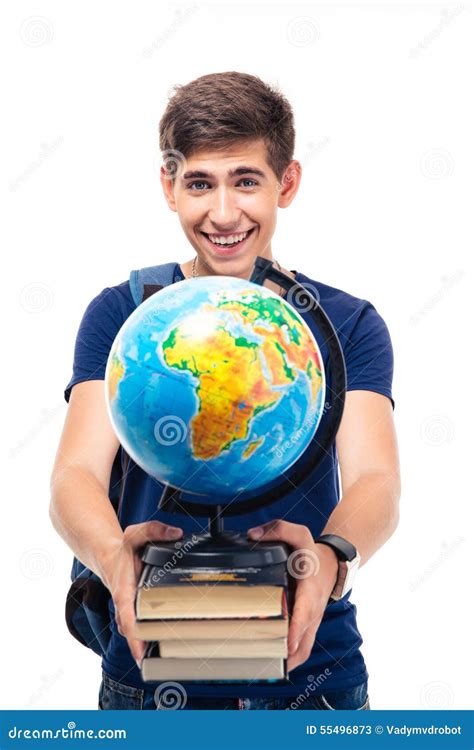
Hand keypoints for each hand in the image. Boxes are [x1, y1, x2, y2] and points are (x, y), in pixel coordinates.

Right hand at [104, 520, 182, 665]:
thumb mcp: (135, 534)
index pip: (128, 619)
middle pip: (135, 634)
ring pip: (140, 634)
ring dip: (153, 645)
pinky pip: (145, 629)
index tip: (142, 654)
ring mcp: (131, 613)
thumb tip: (176, 534)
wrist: (110, 557)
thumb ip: (154, 530)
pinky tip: (171, 647)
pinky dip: (154, 638)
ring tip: (174, 658)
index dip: (134, 637)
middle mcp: (126, 607)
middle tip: (168, 660)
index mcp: (123, 592)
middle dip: (147, 648)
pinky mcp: (137, 614)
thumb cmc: (124, 550)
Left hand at [248, 520, 337, 671]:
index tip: (287, 643)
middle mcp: (313, 609)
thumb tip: (253, 536)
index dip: (296, 628)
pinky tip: (273, 665)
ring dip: (289, 662)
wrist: (332, 564)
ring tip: (266, 670)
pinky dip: (291, 659)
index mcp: (310, 588)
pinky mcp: (308, 626)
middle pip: (304, 638)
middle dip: (287, 653)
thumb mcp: (299, 534)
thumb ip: (278, 529)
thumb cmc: (311, 552)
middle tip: (266, 662)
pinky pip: (303, 648)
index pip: (305, 611)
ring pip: (304, 649)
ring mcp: (312, 621)